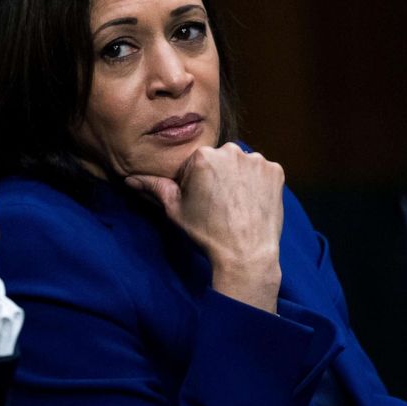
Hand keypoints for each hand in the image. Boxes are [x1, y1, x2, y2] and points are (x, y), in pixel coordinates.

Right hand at [125, 143, 284, 312]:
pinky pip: (262, 171)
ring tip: (235, 205)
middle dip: (216, 176)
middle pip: (218, 160)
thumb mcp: (175, 210)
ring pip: (241, 164)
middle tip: (217, 204)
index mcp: (202, 156)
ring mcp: (257, 161)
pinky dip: (257, 183)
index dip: (193, 183)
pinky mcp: (276, 171)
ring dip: (237, 178)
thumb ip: (154, 188)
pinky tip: (251, 202)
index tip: (199, 201)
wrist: (246, 254)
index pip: (193, 163)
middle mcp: (230, 151)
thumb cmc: (207, 233)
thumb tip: (130, 179)